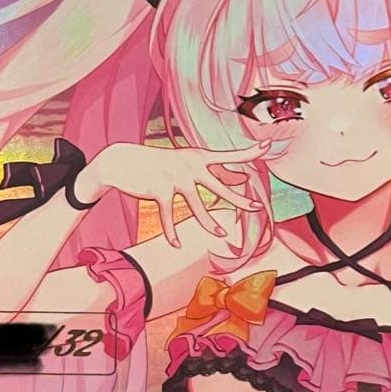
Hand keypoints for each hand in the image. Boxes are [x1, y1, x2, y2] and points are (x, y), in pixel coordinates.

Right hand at [77, 141, 269, 246]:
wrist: (123, 162)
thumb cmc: (161, 163)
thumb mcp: (188, 163)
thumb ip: (216, 170)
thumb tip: (243, 177)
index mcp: (198, 157)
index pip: (228, 155)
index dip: (247, 152)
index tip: (267, 146)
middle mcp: (189, 166)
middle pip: (219, 187)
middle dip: (239, 199)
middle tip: (256, 207)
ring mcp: (174, 179)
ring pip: (197, 207)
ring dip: (209, 224)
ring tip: (221, 234)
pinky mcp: (159, 191)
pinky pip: (169, 218)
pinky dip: (172, 233)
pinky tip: (177, 245)